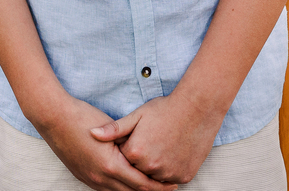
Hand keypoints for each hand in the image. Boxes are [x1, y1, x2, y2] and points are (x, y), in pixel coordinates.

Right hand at [34, 93, 177, 190]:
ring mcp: (89, 178)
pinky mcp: (81, 175)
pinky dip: (119, 188)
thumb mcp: (112, 129)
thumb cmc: (82, 117)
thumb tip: (144, 155)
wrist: (53, 116)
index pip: (142, 184)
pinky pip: (105, 189)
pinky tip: (125, 182)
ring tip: (148, 186)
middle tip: (165, 189)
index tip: (172, 184)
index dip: (159, 186)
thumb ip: (129, 146)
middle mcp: (100, 178)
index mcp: (111, 166)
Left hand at [91, 94, 221, 184]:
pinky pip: (170, 179)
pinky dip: (168, 171)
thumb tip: (92, 133)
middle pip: (137, 170)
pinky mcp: (184, 176)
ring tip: (159, 148)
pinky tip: (170, 154)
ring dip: (153, 168)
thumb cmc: (164, 110)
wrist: (196, 109)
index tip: (133, 137)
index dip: (126, 148)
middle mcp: (151, 167)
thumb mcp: (136, 116)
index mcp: (135, 152)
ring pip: (154, 177)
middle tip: (149, 141)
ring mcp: (168, 174)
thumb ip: (114, 129)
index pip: (122, 158)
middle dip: (138, 160)